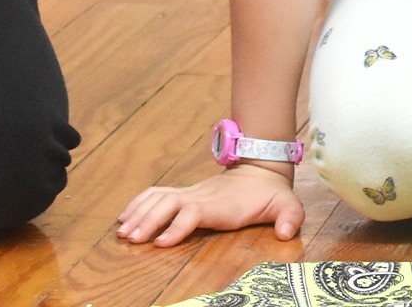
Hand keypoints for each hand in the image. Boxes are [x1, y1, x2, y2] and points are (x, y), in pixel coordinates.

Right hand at [117, 164, 303, 246]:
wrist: (261, 169)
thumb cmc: (271, 194)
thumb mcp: (287, 204)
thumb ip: (289, 217)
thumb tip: (286, 232)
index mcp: (220, 204)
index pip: (194, 212)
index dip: (178, 226)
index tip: (161, 242)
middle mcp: (201, 196)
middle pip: (169, 204)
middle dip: (149, 220)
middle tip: (130, 238)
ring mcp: (190, 193)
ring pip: (159, 198)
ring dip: (140, 212)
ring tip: (122, 231)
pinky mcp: (185, 194)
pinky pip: (157, 194)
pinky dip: (139, 203)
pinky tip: (124, 216)